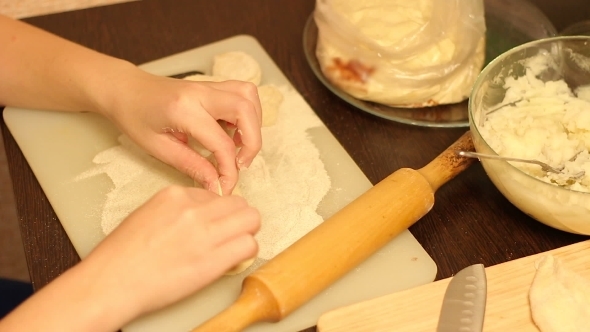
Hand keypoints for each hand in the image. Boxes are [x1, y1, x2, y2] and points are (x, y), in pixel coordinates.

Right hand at [82, 186, 260, 325]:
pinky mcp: (213, 259)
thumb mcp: (147, 214)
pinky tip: (233, 260)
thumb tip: (200, 214)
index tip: (214, 226)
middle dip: (239, 219)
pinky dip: (246, 252)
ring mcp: (205, 233)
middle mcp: (193, 209)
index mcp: (174, 195)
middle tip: (231, 234)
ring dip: (247, 233)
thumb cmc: (121, 256)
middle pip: (240, 204)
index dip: (218, 213)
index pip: (216, 196)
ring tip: (234, 246)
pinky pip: (248, 245)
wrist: (111, 282)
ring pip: (251, 220)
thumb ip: (176, 210)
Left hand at [103, 69, 262, 194]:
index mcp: (183, 109)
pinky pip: (242, 94)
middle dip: (253, 142)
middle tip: (241, 164)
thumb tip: (216, 184)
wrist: (125, 89)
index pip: (222, 142)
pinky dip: (247, 113)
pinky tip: (233, 131)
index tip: (226, 186)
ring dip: (253, 123)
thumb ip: (192, 165)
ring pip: (249, 96)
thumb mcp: (158, 148)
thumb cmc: (135, 117)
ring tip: (239, 145)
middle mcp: (200, 92)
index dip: (230, 169)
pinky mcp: (213, 86)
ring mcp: (208, 86)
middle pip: (246, 110)